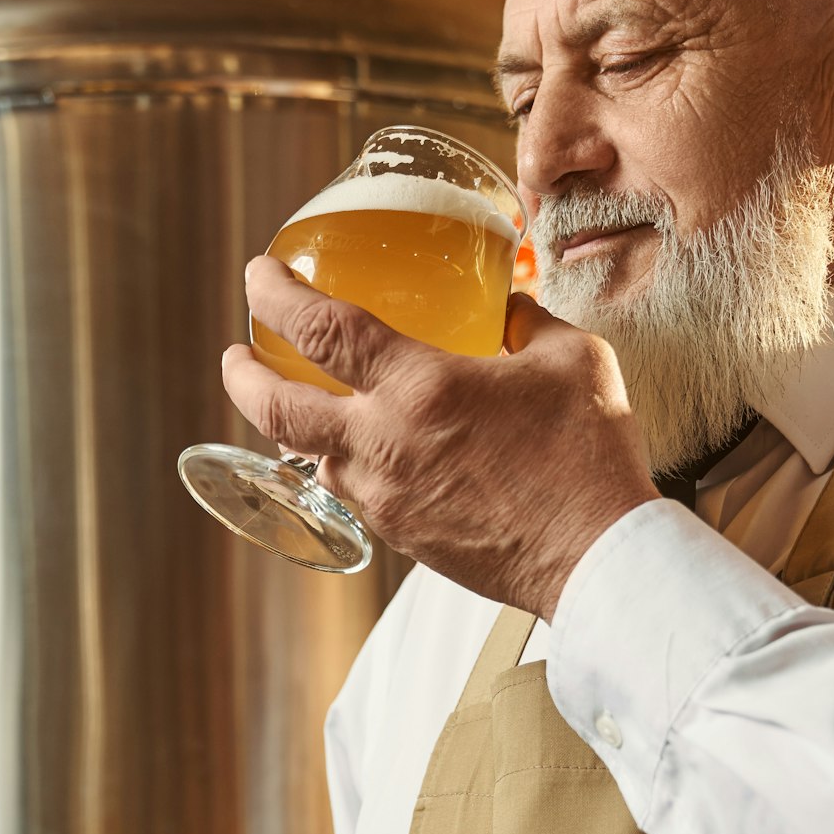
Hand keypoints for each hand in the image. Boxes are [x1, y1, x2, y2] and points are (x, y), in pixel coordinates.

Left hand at [221, 257, 659, 619]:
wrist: (597, 559)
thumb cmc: (588, 458)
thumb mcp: (573, 361)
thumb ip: (529, 323)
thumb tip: (510, 307)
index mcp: (419, 387)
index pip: (319, 328)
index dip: (276, 294)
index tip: (260, 274)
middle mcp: (384, 444)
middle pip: (275, 408)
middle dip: (242, 374)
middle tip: (236, 352)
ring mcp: (386, 498)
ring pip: (311, 458)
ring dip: (296, 426)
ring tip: (303, 402)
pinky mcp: (402, 537)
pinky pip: (355, 492)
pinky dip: (347, 465)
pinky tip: (371, 452)